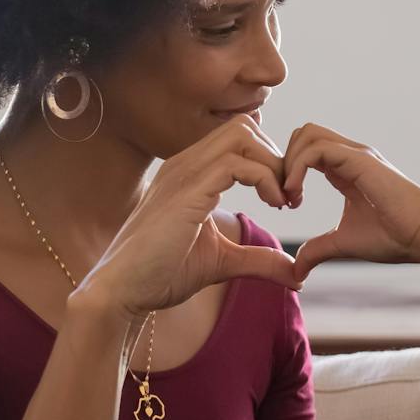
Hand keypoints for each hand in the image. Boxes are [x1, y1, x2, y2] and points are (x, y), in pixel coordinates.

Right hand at [70, 116, 298, 329]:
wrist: (122, 291)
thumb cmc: (162, 274)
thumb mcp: (223, 262)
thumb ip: (258, 260)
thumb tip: (297, 274)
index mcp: (190, 173)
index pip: (239, 137)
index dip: (270, 161)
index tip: (284, 198)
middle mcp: (185, 164)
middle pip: (244, 127)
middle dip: (276, 157)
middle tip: (289, 197)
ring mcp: (183, 173)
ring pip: (243, 136)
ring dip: (273, 165)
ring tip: (282, 200)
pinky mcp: (187, 192)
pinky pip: (236, 163)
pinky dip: (265, 178)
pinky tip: (273, 205)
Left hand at [282, 123, 419, 280]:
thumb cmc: (393, 237)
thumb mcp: (344, 243)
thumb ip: (318, 250)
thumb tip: (297, 270)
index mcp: (346, 169)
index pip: (307, 150)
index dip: (289, 172)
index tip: (288, 204)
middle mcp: (350, 155)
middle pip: (304, 133)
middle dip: (284, 161)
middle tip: (285, 196)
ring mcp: (355, 154)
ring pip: (307, 133)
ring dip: (288, 163)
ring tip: (291, 196)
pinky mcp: (359, 160)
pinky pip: (316, 149)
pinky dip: (297, 168)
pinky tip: (297, 194)